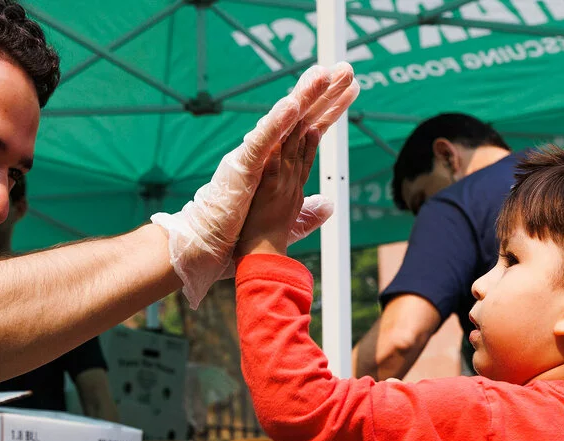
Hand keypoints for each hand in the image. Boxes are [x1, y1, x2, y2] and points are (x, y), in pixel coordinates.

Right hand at [151, 63, 356, 306]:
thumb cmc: (243, 235)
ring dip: (304, 97)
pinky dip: (276, 124)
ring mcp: (256, 160)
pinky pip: (263, 142)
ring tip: (322, 73)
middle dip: (327, 93)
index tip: (351, 88)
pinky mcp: (243, 168)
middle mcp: (271, 157)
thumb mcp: (286, 222)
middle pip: (304, 119)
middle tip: (347, 67)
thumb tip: (329, 203)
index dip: (332, 109)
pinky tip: (291, 105)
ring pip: (285, 123)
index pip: (313, 132)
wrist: (212, 250)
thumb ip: (307, 211)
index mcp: (282, 167)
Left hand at [237, 125, 318, 255]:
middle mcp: (291, 186)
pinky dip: (277, 148)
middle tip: (317, 113)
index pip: (305, 161)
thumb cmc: (271, 244)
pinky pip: (273, 164)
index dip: (310, 142)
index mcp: (295, 192)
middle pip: (303, 150)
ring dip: (297, 129)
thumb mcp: (294, 224)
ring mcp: (281, 186)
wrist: (264, 258)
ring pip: (291, 152)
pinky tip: (279, 133)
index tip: (315, 125)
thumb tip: (329, 205)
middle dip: (311, 125)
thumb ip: (310, 213)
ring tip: (302, 109)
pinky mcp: (268, 189)